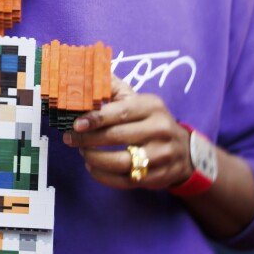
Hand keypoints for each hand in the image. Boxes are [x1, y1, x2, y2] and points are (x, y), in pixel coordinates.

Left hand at [62, 75, 192, 189]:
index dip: (96, 118)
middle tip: (70, 139)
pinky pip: (126, 180)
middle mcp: (160, 129)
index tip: (76, 124)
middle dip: (88, 139)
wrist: (183, 150)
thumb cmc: (150, 121)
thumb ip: (114, 88)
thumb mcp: (139, 101)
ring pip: (121, 162)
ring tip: (83, 152)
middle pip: (118, 136)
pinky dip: (104, 176)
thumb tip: (86, 73)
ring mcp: (162, 154)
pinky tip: (93, 167)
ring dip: (95, 158)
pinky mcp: (159, 176)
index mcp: (152, 106)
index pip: (121, 112)